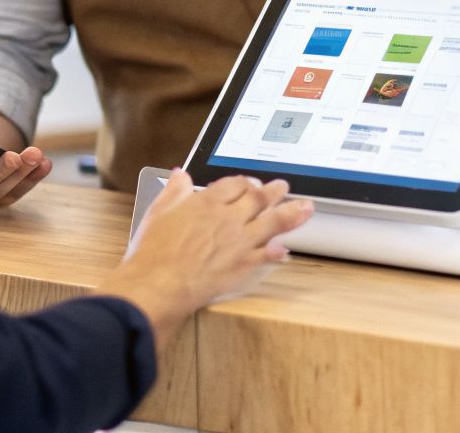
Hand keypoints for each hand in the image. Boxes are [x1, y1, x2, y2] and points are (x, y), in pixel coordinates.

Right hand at [95, 171, 312, 348]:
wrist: (158, 284)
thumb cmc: (153, 253)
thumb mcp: (158, 212)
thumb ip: (174, 191)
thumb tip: (181, 175)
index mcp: (207, 203)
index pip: (234, 184)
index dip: (245, 182)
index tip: (250, 183)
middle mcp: (228, 219)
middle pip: (258, 199)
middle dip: (273, 191)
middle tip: (282, 187)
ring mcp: (239, 242)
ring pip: (272, 222)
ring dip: (291, 213)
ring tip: (305, 207)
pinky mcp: (243, 266)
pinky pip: (268, 255)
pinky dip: (279, 252)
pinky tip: (287, 249)